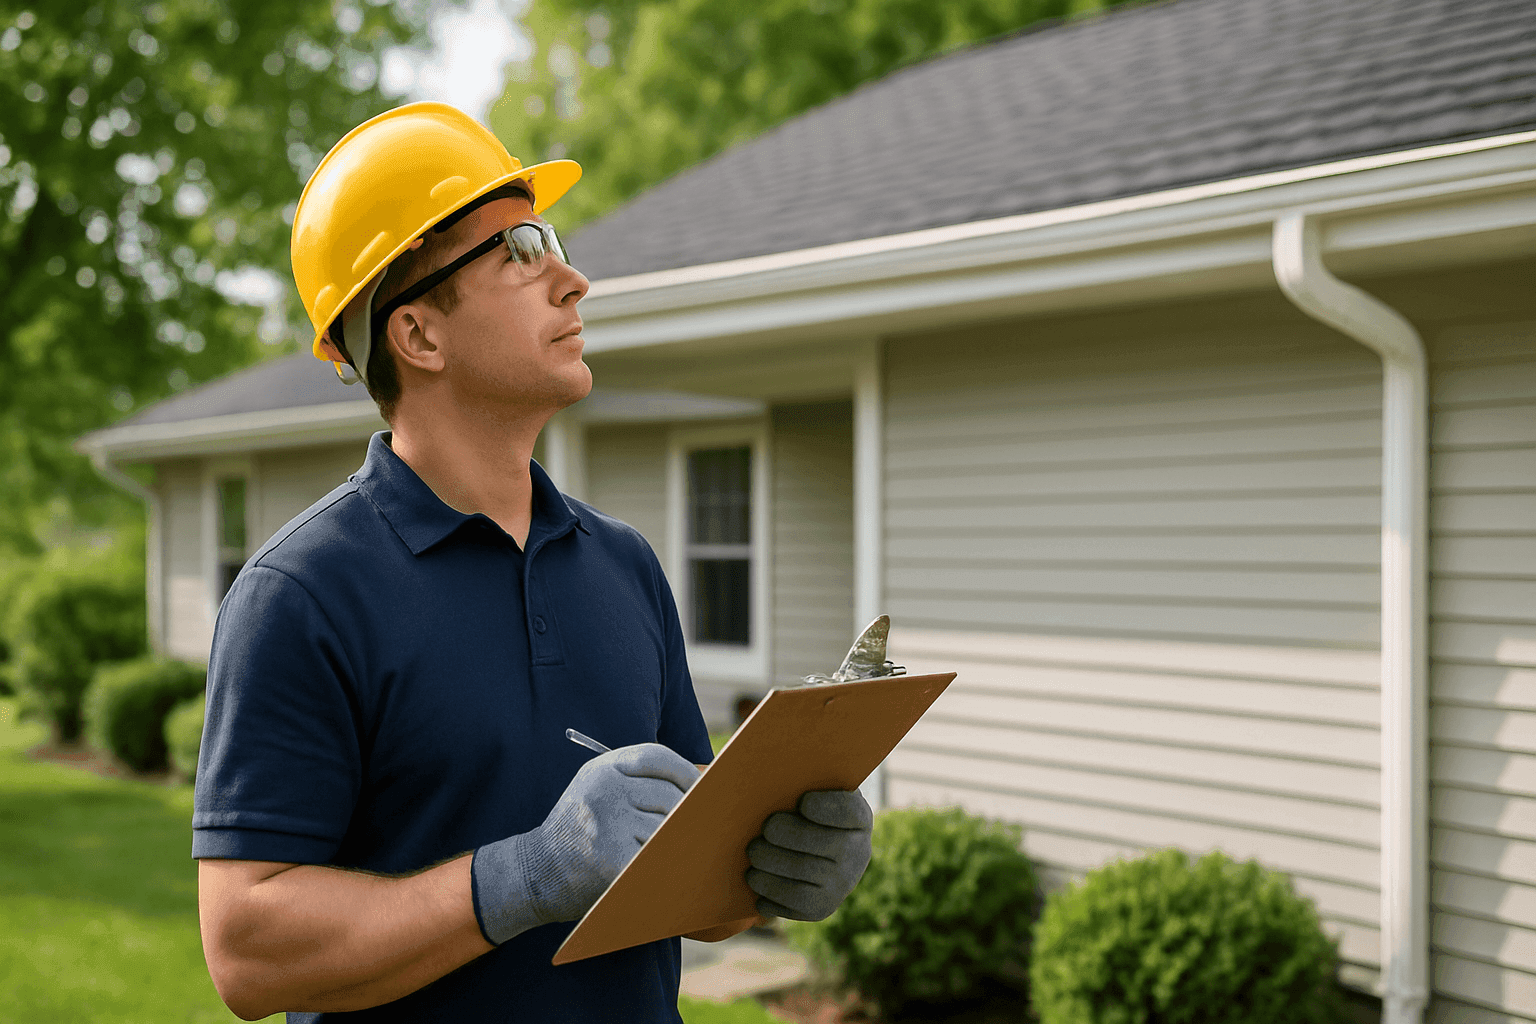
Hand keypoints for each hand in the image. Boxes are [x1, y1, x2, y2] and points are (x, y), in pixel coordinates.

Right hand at [472, 743, 699, 943]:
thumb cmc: (578, 831)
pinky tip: (667, 869)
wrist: (534, 873)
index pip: (655, 756)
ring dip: (678, 840)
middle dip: (687, 812)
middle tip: (699, 827)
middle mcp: (604, 790)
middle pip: (669, 794)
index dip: (683, 770)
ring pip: (667, 827)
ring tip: (678, 850)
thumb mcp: (596, 790)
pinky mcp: (612, 860)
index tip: (700, 786)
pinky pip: (657, 857)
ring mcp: (607, 824)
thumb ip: (637, 781)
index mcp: (601, 769)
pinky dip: (667, 864)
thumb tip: (702, 781)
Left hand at [745, 790, 872, 921]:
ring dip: (768, 862)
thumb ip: (805, 782)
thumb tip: (772, 773)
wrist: (823, 858)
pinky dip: (768, 891)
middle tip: (763, 830)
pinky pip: (791, 902)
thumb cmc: (808, 815)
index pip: (849, 811)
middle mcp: (858, 853)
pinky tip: (757, 878)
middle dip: (784, 834)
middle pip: (819, 843)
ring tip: (754, 853)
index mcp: (858, 818)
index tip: (803, 802)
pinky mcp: (822, 908)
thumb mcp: (816, 792)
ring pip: (800, 873)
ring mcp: (841, 884)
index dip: (827, 808)